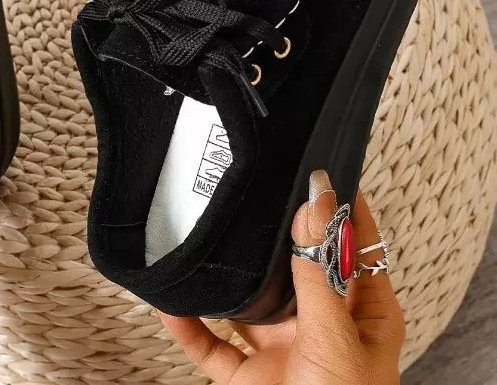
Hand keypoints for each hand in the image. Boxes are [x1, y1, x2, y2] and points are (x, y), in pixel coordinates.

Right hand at [159, 171, 404, 383]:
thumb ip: (318, 274)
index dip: (344, 209)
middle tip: (254, 194)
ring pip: (247, 302)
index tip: (322, 170)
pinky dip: (188, 325)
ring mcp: (281, 350)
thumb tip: (315, 209)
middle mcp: (320, 327)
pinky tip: (171, 303)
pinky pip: (210, 344)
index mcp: (361, 317)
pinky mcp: (247, 377)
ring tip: (206, 243)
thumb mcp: (335, 339)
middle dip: (274, 236)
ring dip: (224, 280)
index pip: (357, 248)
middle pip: (296, 266)